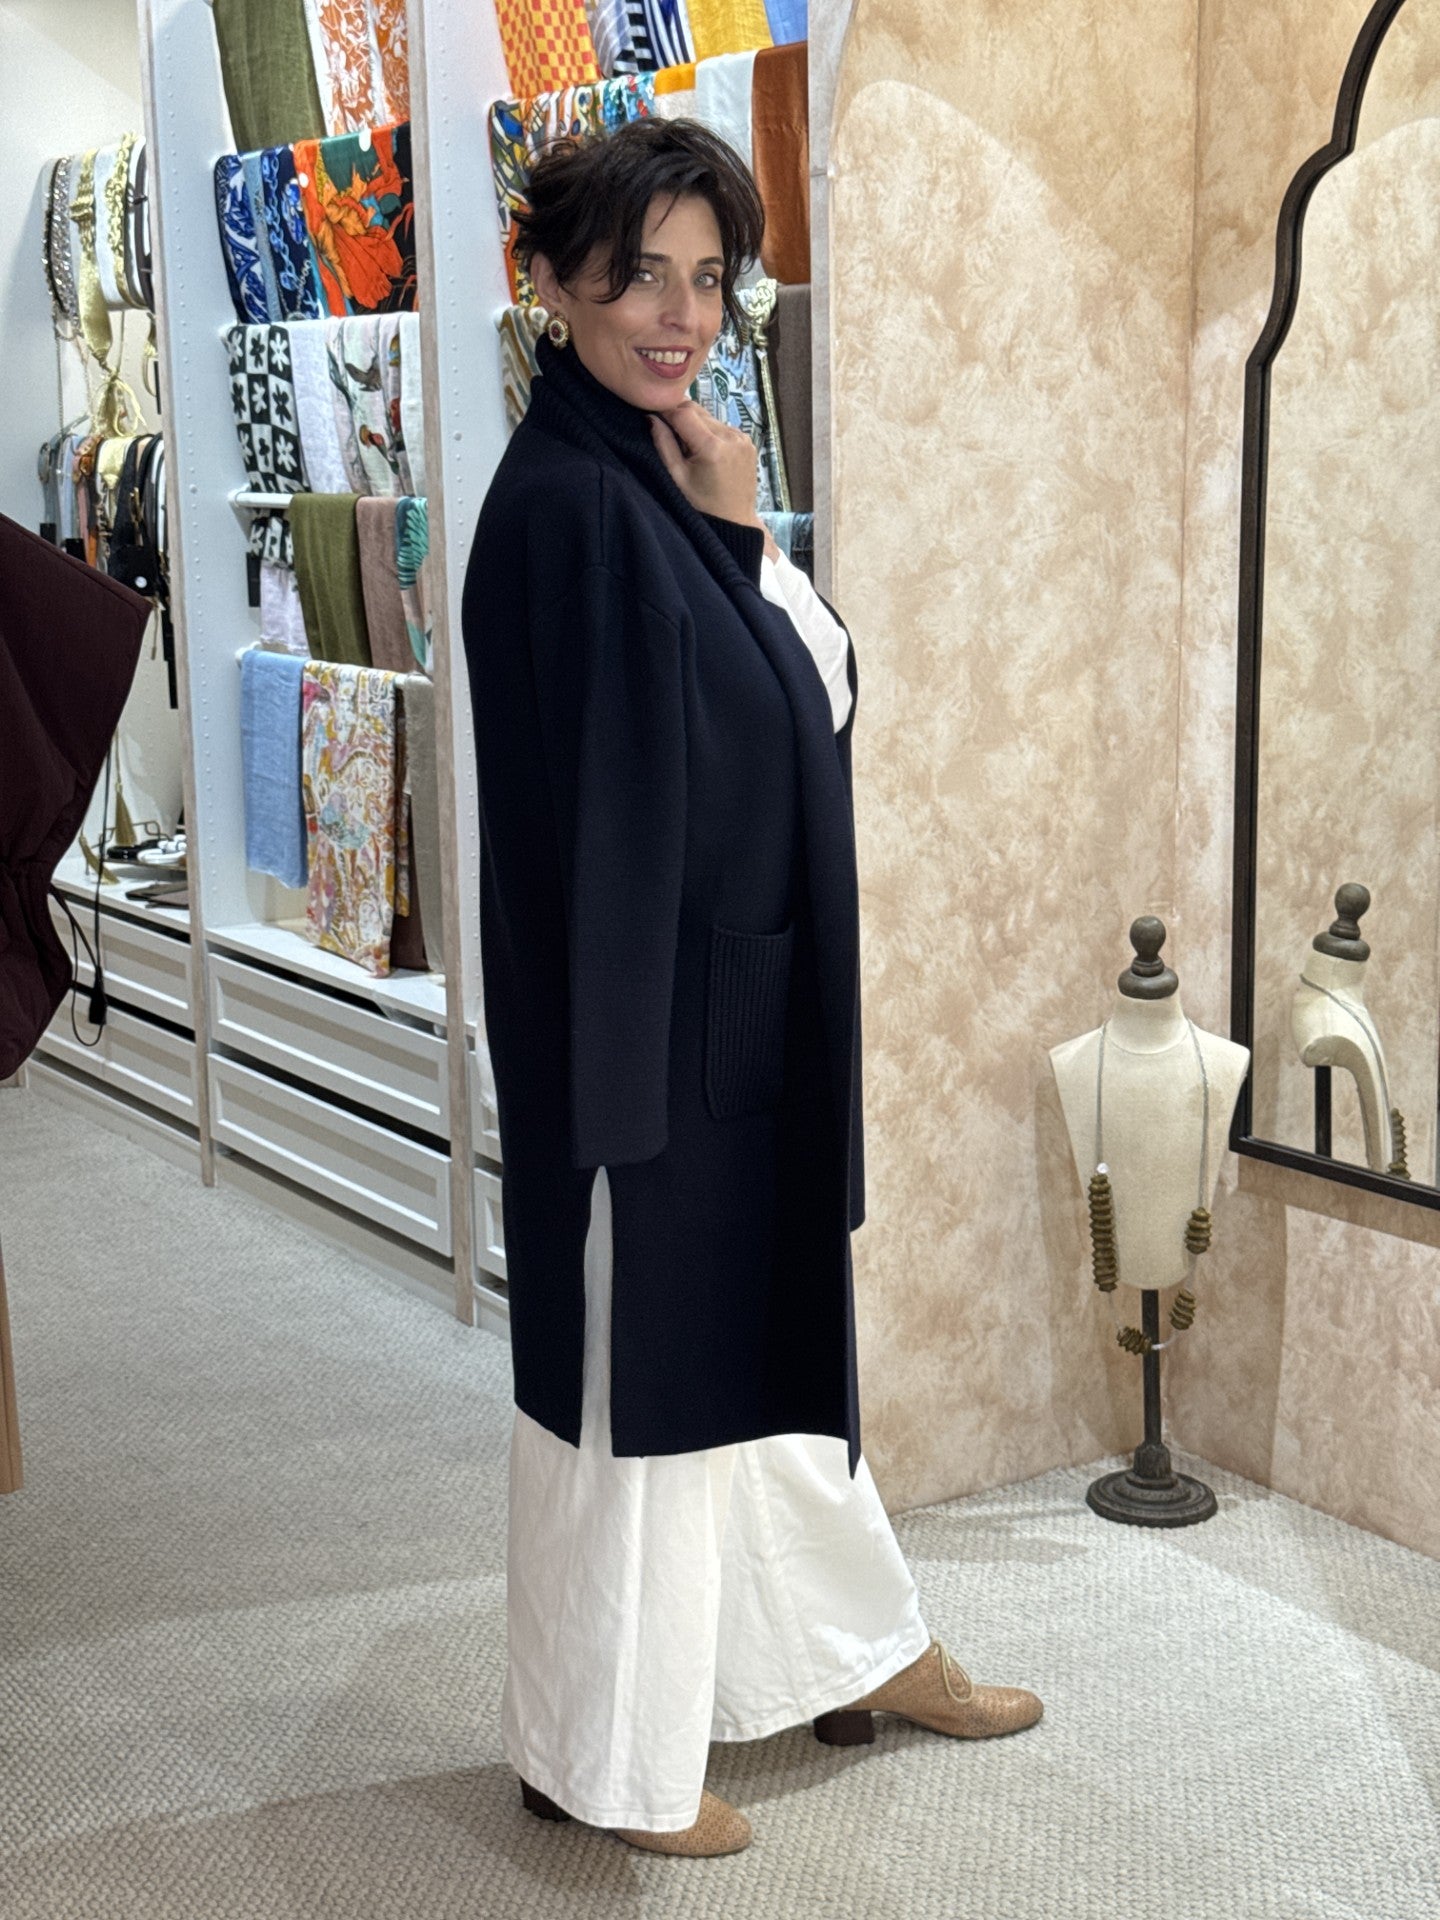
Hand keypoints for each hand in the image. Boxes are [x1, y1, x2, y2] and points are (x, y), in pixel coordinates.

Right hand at [650, 403, 761, 529]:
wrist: (735, 521)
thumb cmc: (702, 505)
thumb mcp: (677, 477)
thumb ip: (663, 444)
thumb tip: (651, 417)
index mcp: (712, 447)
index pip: (684, 412)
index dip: (666, 412)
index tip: (654, 417)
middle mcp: (731, 437)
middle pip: (697, 410)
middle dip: (680, 418)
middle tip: (671, 437)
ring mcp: (742, 438)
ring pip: (709, 417)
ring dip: (695, 425)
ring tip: (690, 449)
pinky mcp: (748, 441)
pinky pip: (722, 426)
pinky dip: (710, 433)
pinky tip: (707, 452)